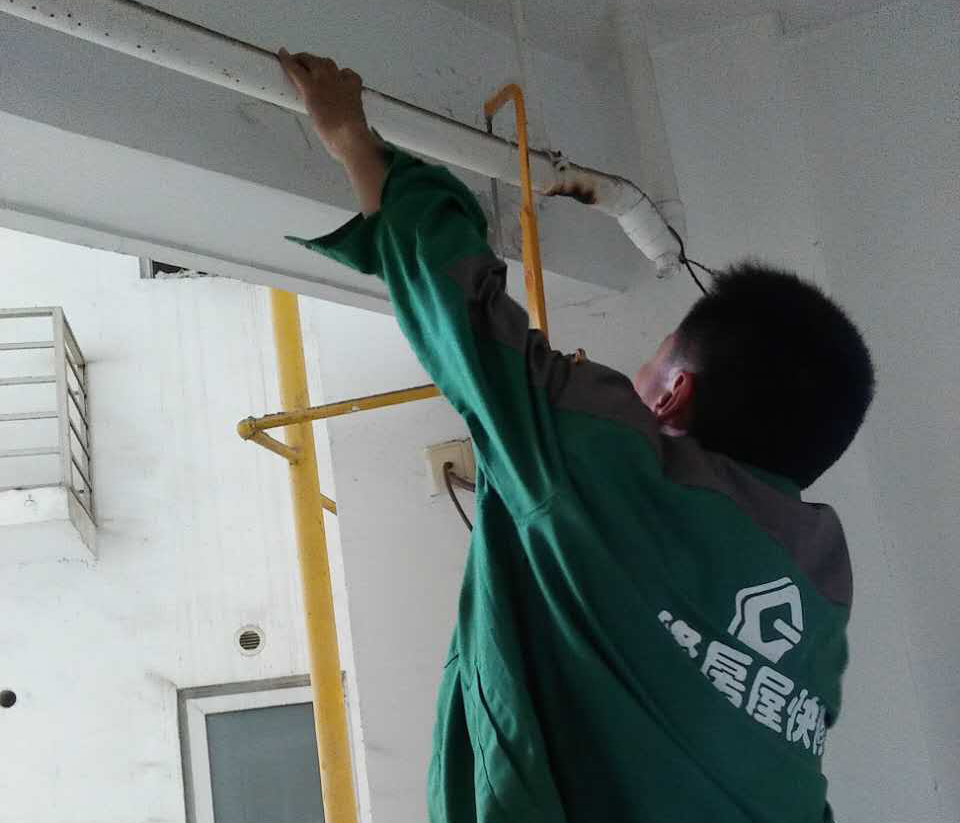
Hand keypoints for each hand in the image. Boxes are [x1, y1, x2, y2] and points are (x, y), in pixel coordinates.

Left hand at [278, 48, 373, 162]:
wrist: (350, 136)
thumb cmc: (356, 138)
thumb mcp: (358, 129)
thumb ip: (352, 125)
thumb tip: (355, 136)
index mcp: (354, 90)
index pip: (348, 75)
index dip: (340, 76)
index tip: (335, 80)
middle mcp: (340, 80)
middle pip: (327, 64)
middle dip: (317, 63)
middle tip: (306, 64)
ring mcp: (325, 81)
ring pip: (312, 61)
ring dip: (303, 59)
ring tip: (294, 60)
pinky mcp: (310, 87)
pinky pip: (295, 68)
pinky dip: (287, 61)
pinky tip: (282, 55)